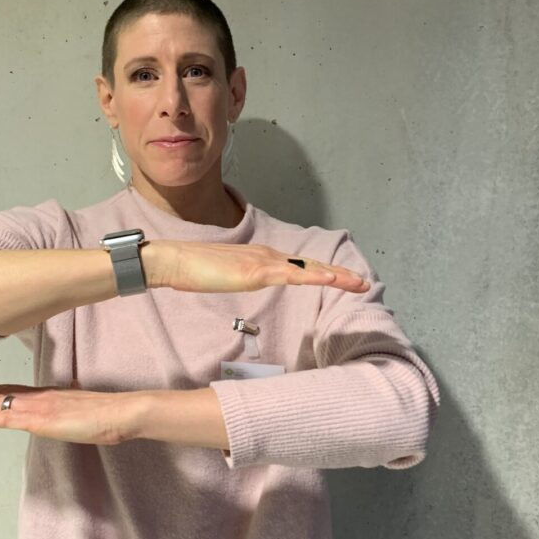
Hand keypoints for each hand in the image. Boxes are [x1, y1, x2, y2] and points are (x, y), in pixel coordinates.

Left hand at [0, 382, 134, 444]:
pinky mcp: (39, 421)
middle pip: (2, 391)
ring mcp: (38, 407)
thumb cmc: (110, 413)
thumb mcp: (88, 407)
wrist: (120, 412)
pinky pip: (5, 419)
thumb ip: (77, 404)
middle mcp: (40, 396)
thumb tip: (77, 401)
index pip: (17, 390)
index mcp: (51, 394)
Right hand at [147, 239, 370, 294]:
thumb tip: (245, 282)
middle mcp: (267, 255)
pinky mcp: (256, 271)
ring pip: (308, 269)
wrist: (174, 261)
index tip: (342, 281)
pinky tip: (332, 281)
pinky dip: (315, 277)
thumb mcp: (224, 276)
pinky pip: (293, 275)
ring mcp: (263, 262)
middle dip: (338, 274)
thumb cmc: (193, 270)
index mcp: (261, 257)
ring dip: (336, 276)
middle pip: (310, 266)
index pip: (299, 266)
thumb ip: (239, 277)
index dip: (322, 273)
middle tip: (363, 283)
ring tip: (359, 283)